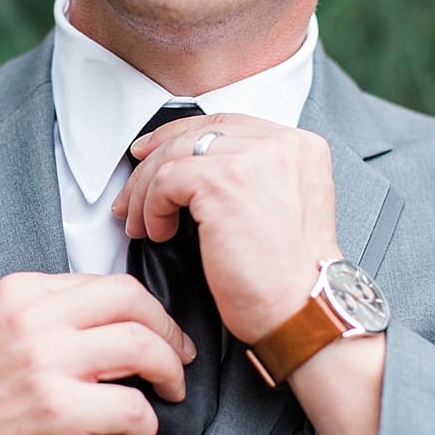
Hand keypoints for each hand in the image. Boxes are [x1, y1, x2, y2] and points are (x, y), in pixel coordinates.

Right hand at [0, 272, 192, 434]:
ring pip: (143, 346)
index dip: (145, 309)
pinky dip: (147, 426)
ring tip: (166, 393)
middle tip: (178, 358)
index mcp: (19, 294)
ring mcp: (46, 365)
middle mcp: (32, 321)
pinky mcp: (60, 412)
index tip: (157, 332)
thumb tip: (116, 318)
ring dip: (169, 372)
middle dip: (169, 331)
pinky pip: (134, 407)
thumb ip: (47, 314)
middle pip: (133, 302)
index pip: (106, 282)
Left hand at [114, 113, 337, 342]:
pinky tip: (159, 234)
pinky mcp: (224, 180)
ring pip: (173, 156)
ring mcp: (253, 157)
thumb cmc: (287, 276)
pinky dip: (152, 208)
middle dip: (152, 164)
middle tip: (129, 196)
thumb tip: (186, 166)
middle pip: (195, 134)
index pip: (224, 125)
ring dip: (145, 193)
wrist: (305, 309)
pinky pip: (165, 181)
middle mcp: (281, 142)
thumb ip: (248, 177)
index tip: (148, 155)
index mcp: (299, 145)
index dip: (178, 137)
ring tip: (139, 224)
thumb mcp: (277, 207)